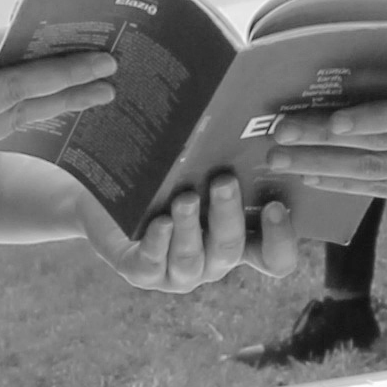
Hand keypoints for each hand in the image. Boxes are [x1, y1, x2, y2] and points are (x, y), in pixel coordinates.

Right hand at [0, 12, 111, 166]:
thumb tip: (19, 36)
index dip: (31, 44)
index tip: (75, 35)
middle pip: (11, 95)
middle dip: (64, 79)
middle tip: (108, 66)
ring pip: (12, 120)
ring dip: (59, 104)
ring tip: (103, 91)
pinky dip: (30, 116)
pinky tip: (62, 105)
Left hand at [74, 167, 297, 297]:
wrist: (106, 198)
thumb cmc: (164, 180)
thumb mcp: (195, 170)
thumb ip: (222, 159)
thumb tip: (245, 114)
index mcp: (236, 240)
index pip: (273, 257)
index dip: (280, 240)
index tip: (275, 206)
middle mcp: (211, 261)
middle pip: (230, 249)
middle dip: (227, 214)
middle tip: (223, 181)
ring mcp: (177, 272)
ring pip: (191, 260)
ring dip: (190, 228)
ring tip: (185, 199)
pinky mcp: (142, 273)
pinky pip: (152, 264)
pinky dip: (158, 242)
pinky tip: (159, 221)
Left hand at [265, 62, 386, 205]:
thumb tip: (342, 77)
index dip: (371, 118)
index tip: (331, 119)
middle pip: (378, 144)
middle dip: (322, 142)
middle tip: (278, 136)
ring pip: (372, 172)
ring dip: (321, 166)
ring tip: (282, 160)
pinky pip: (381, 190)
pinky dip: (343, 183)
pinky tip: (312, 177)